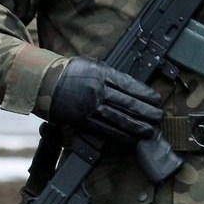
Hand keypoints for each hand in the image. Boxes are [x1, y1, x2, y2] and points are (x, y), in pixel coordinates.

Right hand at [43, 58, 162, 142]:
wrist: (44, 83)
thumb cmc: (70, 72)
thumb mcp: (92, 64)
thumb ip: (111, 74)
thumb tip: (132, 86)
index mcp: (101, 75)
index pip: (129, 85)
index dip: (145, 94)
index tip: (156, 100)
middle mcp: (97, 91)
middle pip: (127, 104)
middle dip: (146, 112)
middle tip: (159, 117)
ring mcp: (90, 108)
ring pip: (119, 120)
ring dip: (137, 127)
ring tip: (150, 131)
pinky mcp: (83, 121)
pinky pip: (105, 130)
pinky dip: (120, 136)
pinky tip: (132, 139)